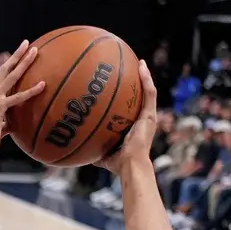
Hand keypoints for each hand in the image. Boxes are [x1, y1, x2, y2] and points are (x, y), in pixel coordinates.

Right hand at [0, 38, 45, 157]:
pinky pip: (18, 97)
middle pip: (6, 69)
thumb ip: (5, 124)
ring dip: (24, 62)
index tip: (19, 54)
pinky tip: (43, 84)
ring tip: (35, 51)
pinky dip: (31, 90)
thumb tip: (13, 125)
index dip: (10, 64)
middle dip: (17, 55)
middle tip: (27, 43)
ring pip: (12, 77)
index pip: (1, 77)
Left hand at [105, 59, 156, 173]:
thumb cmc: (118, 165)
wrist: (131, 166)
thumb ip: (94, 149)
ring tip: (140, 63)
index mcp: (135, 128)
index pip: (132, 110)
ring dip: (145, 76)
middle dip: (137, 84)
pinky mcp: (150, 115)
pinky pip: (150, 93)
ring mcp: (148, 117)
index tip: (121, 88)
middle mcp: (143, 121)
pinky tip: (141, 66)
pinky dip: (146, 79)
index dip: (128, 99)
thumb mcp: (103, 155)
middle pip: (141, 98)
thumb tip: (79, 149)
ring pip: (148, 92)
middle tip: (131, 69)